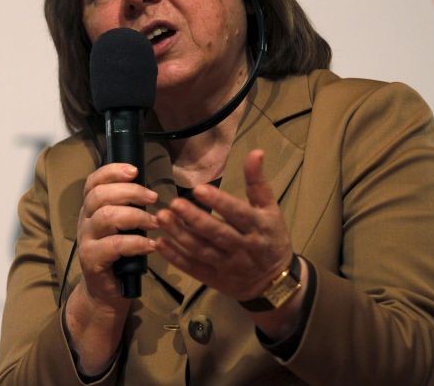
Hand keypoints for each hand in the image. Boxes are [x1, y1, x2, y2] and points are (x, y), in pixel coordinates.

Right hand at [64, 163, 157, 374]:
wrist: (105, 292)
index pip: (93, 181)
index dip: (112, 171)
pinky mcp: (92, 260)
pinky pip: (114, 245)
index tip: (135, 170)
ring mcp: (86, 240)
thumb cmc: (119, 255)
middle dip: (130, 192)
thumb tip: (149, 188)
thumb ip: (128, 207)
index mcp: (91, 208)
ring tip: (155, 222)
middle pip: (100, 195)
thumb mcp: (122, 227)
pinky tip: (151, 245)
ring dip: (135, 216)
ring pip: (106, 216)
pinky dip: (136, 243)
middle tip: (153, 198)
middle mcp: (85, 220)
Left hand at [155, 150, 292, 301]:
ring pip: (201, 250)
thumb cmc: (271, 238)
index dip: (219, 202)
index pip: (237, 214)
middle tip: (174, 204)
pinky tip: (160, 243)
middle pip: (217, 233)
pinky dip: (176, 257)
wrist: (274, 281)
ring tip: (162, 218)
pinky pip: (193, 268)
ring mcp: (228, 265)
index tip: (198, 189)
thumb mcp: (270, 210)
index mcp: (258, 227)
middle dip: (195, 219)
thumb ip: (258, 183)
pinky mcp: (215, 278)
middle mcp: (243, 247)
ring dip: (180, 235)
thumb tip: (256, 152)